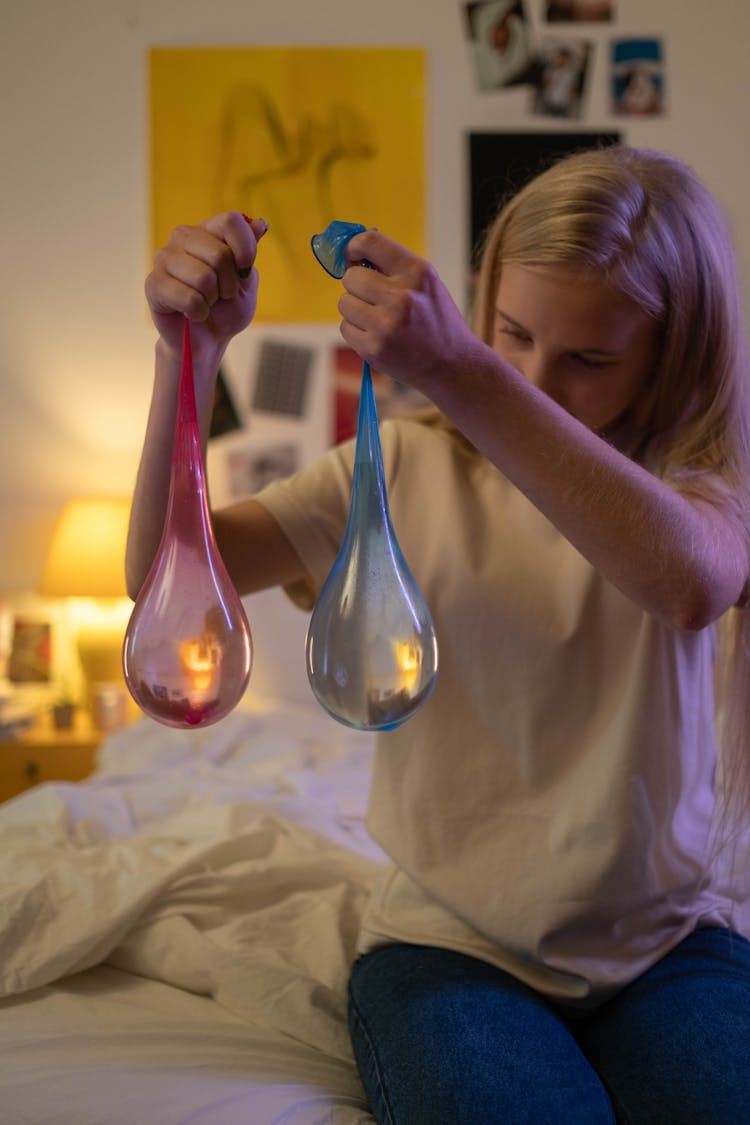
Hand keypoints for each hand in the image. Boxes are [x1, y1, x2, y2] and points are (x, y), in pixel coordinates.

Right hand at [145, 212, 267, 362]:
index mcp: (208, 231)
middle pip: (220, 254)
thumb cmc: (226, 309)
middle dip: (229, 284)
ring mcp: (164, 258)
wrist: (206, 340)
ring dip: (212, 300)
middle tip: (221, 295)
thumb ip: (250, 253)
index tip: (244, 270)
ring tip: (206, 303)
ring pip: (204, 278)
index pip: (230, 221)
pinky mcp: (154, 283)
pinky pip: (189, 298)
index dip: (245, 248)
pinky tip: (193, 313)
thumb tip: (260, 224)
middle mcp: (183, 238)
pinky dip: (198, 313)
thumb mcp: (247, 281)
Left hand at [337, 230, 478, 395]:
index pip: (370, 242)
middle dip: (357, 287)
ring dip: (356, 310)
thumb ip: (394, 268)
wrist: (452, 365)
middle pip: (351, 278)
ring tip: (380, 320)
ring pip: (345, 303)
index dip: (352, 247)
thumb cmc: (436, 321)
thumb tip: (351, 256)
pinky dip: (357, 332)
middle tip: (373, 298)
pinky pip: (346, 328)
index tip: (351, 256)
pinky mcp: (374, 348)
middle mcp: (402, 296)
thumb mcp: (427, 285)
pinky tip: (378, 337)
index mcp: (418, 272)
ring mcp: (386, 325)